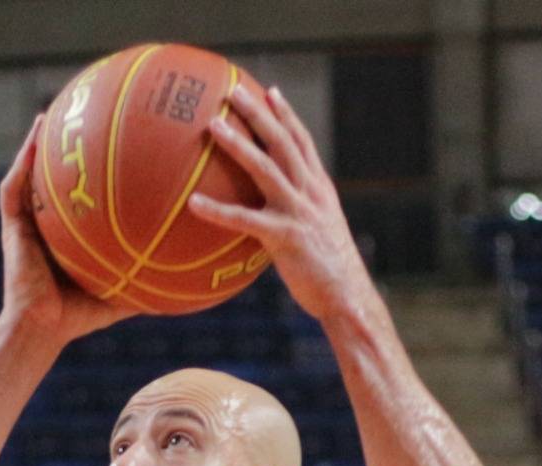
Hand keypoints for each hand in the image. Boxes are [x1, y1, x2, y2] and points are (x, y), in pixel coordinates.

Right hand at [0, 116, 133, 349]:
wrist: (40, 330)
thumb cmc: (78, 318)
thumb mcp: (121, 293)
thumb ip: (148, 280)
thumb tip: (189, 276)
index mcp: (71, 233)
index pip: (85, 194)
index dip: (99, 170)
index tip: (121, 144)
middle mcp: (49, 222)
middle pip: (59, 177)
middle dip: (71, 147)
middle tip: (90, 115)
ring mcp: (29, 221)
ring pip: (33, 173)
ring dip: (42, 143)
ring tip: (56, 113)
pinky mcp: (12, 226)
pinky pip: (15, 187)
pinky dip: (23, 160)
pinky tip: (34, 135)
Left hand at [191, 84, 374, 323]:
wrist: (348, 297)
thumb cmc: (331, 273)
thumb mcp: (321, 235)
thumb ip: (302, 217)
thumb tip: (278, 217)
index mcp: (320, 190)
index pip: (303, 143)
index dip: (287, 116)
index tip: (271, 92)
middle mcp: (311, 193)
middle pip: (284, 142)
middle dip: (260, 114)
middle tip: (234, 91)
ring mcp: (298, 212)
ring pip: (265, 168)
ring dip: (238, 144)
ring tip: (213, 125)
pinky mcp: (285, 236)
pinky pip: (244, 219)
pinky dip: (217, 211)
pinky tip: (193, 204)